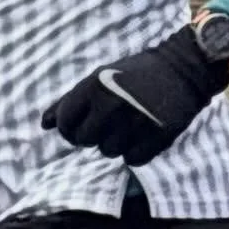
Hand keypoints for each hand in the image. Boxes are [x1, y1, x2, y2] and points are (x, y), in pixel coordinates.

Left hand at [41, 26, 228, 166]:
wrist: (184, 69)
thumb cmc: (135, 73)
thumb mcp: (98, 78)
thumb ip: (69, 101)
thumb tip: (44, 124)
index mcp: (93, 87)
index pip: (65, 123)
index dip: (69, 128)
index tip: (80, 125)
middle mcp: (110, 105)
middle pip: (84, 141)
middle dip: (92, 136)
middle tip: (107, 124)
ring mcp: (134, 122)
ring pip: (108, 152)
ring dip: (115, 144)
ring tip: (128, 126)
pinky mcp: (156, 137)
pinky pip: (132, 160)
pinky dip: (136, 152)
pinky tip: (143, 134)